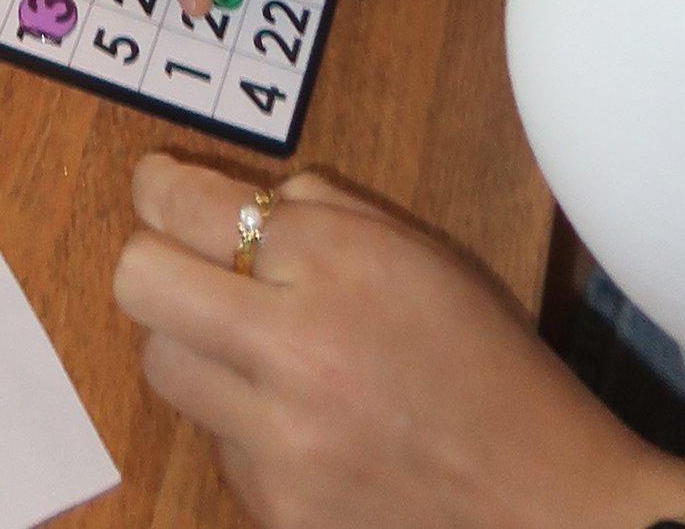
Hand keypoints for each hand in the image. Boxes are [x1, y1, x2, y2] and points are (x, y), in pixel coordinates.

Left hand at [114, 158, 684, 528]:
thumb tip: (238, 201)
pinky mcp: (274, 509)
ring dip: (196, 346)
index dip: (160, 187)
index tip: (161, 187)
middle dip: (157, 261)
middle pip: (139, 281)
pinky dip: (243, 425)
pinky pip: (215, 441)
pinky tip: (305, 426)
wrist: (545, 507)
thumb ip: (320, 209)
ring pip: (163, 365)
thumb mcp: (420, 251)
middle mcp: (292, 347)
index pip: (182, 204)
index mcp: (333, 262)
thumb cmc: (491, 365)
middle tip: (192, 265)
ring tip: (257, 353)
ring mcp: (277, 440)